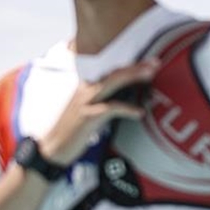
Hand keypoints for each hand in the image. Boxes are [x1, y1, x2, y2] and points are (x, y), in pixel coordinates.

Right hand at [39, 59, 158, 164]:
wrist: (54, 147)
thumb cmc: (76, 130)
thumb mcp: (91, 111)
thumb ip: (106, 101)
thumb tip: (129, 98)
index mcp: (87, 87)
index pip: (110, 71)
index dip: (130, 65)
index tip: (150, 62)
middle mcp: (86, 90)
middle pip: (113, 72)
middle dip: (135, 66)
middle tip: (155, 62)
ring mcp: (85, 102)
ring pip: (111, 83)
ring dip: (132, 77)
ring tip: (151, 75)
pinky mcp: (87, 116)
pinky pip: (110, 108)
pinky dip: (127, 109)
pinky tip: (140, 113)